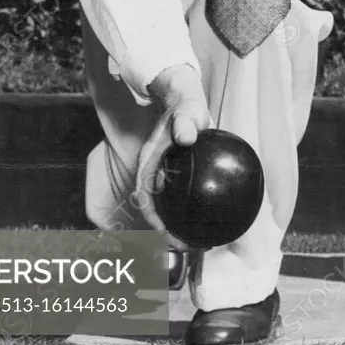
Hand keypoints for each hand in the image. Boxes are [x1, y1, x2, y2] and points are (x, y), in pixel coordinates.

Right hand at [136, 64, 214, 247]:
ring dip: (173, 226)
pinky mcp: (173, 173)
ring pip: (162, 206)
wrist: (183, 98)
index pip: (144, 194)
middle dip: (164, 231)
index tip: (165, 232)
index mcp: (149, 160)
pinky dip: (182, 214)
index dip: (151, 216)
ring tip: (194, 242)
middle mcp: (152, 169)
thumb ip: (185, 123)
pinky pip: (173, 199)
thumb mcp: (187, 113)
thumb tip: (185, 137)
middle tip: (186, 246)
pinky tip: (201, 221)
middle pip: (152, 207)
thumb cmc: (185, 106)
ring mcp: (162, 172)